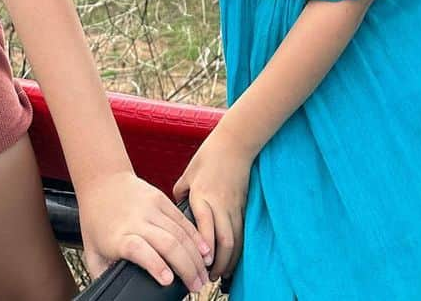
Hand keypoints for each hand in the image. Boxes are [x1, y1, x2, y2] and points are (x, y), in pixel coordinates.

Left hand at [77, 169, 212, 290]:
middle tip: (196, 286)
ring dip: (195, 256)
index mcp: (119, 236)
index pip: (140, 250)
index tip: (168, 280)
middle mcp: (138, 221)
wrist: (102, 181)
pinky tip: (205, 250)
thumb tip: (114, 292)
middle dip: (186, 267)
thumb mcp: (92, 251)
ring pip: (180, 232)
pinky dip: (196, 237)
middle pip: (168, 243)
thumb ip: (104, 274)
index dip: (156, 265)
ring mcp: (152, 208)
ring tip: (203, 274)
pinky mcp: (162, 198)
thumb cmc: (96, 219)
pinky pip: (183, 220)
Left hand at [173, 126, 252, 282]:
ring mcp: (234, 206)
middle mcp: (220, 204)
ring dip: (230, 260)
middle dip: (218, 263)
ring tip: (220, 273)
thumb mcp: (189, 173)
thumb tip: (176, 207)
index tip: (200, 263)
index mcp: (203, 196)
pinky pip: (243, 232)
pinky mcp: (244, 205)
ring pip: (236, 239)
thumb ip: (181, 192)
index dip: (204, 248)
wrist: (235, 142)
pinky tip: (233, 258)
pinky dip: (239, 248)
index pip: (205, 228)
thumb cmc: (209, 156)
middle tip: (208, 277)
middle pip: (224, 240)